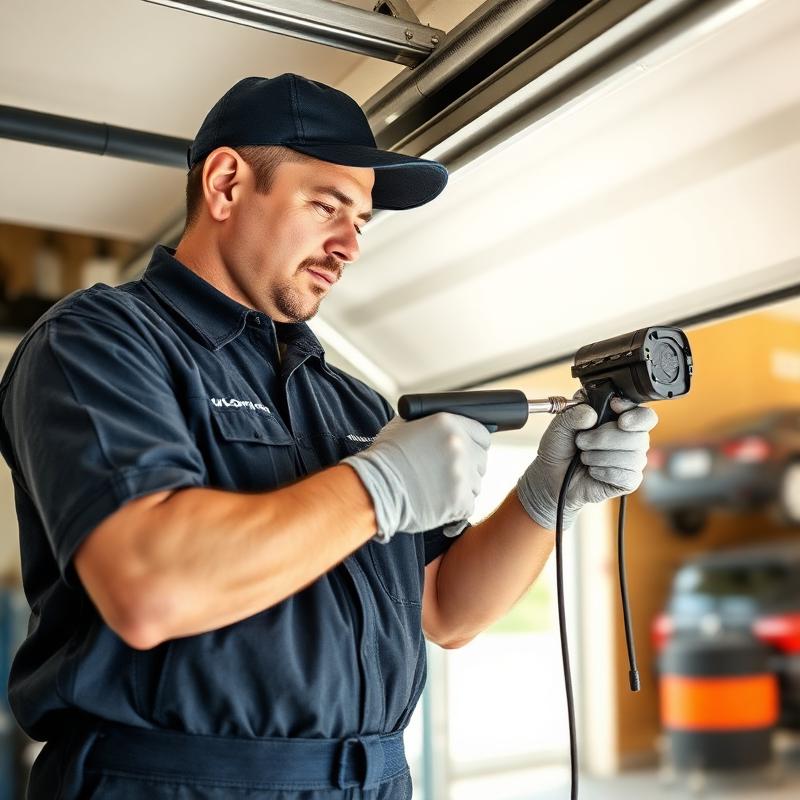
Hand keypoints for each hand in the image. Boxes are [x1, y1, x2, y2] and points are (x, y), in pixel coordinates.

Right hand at [342, 413, 490, 542]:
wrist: (372, 489)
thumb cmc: (383, 458)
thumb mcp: (404, 426)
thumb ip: (429, 422)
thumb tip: (443, 424)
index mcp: (448, 423)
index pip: (482, 433)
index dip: (474, 444)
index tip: (466, 452)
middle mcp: (459, 445)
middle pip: (482, 459)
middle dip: (468, 467)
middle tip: (447, 474)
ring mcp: (461, 473)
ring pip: (476, 484)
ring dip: (462, 488)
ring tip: (437, 489)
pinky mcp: (460, 500)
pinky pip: (469, 505)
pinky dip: (456, 508)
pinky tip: (438, 503)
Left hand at [516, 394, 657, 529]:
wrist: (552, 475)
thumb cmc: (560, 447)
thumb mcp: (560, 426)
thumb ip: (574, 415)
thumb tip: (591, 414)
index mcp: (619, 420)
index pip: (644, 415)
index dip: (633, 413)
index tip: (614, 407)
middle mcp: (630, 439)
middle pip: (639, 436)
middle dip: (605, 437)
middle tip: (581, 441)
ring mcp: (632, 461)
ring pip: (633, 457)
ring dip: (600, 456)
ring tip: (584, 457)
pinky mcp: (628, 481)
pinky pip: (627, 475)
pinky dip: (604, 472)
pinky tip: (592, 471)